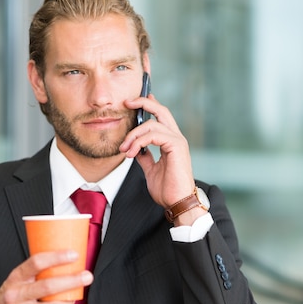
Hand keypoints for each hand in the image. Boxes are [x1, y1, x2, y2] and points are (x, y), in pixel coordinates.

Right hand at [0, 251, 92, 303]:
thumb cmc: (7, 299)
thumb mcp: (15, 281)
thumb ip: (34, 274)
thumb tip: (62, 263)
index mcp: (15, 279)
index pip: (36, 263)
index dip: (57, 257)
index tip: (73, 255)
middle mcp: (16, 295)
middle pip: (49, 286)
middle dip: (72, 281)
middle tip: (86, 276)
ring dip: (68, 301)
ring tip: (74, 297)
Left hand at [120, 94, 195, 210]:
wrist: (177, 202)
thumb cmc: (168, 189)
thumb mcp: (151, 169)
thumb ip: (145, 156)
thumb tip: (136, 149)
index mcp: (172, 141)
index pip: (161, 116)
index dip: (150, 105)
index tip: (134, 102)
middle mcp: (176, 138)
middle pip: (161, 111)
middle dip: (143, 103)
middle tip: (127, 103)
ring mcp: (178, 141)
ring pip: (152, 124)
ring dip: (133, 135)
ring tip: (124, 149)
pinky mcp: (176, 146)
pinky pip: (153, 135)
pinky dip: (139, 142)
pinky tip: (132, 152)